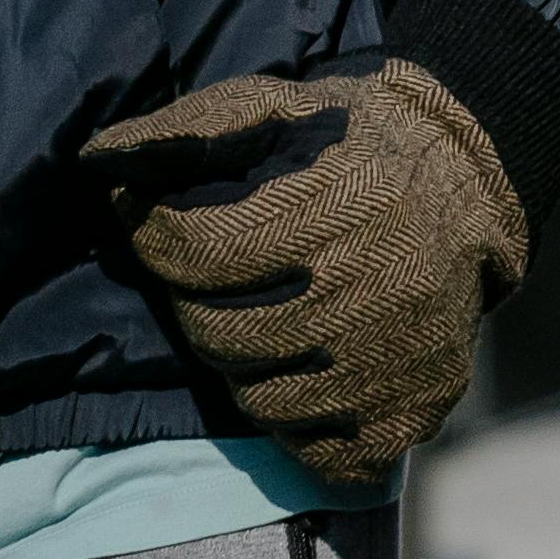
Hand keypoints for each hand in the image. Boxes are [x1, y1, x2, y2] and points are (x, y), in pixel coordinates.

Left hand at [87, 60, 525, 496]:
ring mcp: (396, 363)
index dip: (155, 237)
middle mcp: (373, 292)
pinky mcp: (412, 411)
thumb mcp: (267, 106)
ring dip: (239, 364)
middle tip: (205, 278)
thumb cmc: (340, 143)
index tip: (152, 224)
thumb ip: (183, 130)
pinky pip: (318, 452)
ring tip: (255, 318)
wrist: (462, 184)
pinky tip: (296, 373)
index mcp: (337, 209)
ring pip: (261, 401)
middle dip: (192, 303)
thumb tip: (98, 160)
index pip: (198, 251)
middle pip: (220, 333)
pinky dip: (295, 422)